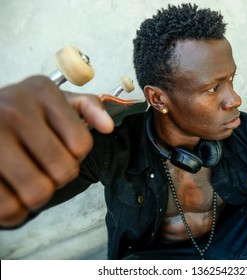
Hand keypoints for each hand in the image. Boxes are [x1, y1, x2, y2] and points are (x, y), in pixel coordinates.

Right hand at [0, 75, 113, 226]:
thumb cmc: (20, 112)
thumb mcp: (52, 99)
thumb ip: (86, 106)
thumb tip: (108, 127)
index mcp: (43, 92)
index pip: (82, 144)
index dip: (76, 157)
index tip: (61, 151)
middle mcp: (15, 109)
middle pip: (64, 171)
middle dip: (58, 179)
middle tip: (43, 171)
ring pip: (38, 192)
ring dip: (37, 197)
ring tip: (27, 184)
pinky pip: (8, 207)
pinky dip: (14, 212)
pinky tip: (10, 195)